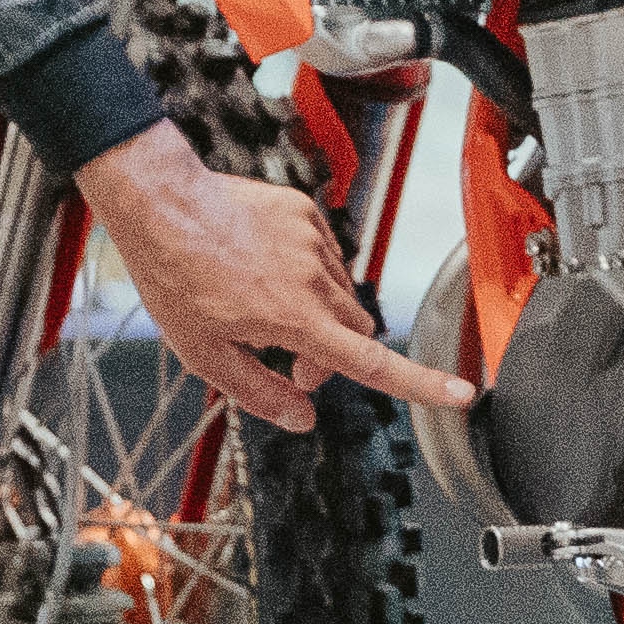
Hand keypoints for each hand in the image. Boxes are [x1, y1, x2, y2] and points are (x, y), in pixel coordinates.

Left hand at [74, 121, 469, 435]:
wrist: (162, 204)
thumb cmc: (175, 278)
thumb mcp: (205, 354)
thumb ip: (259, 392)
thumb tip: (303, 419)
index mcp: (294, 318)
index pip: (369, 362)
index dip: (420, 384)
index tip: (462, 394)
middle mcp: (313, 278)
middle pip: (356, 332)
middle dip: (332, 355)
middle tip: (288, 362)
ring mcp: (312, 240)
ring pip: (340, 294)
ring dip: (318, 312)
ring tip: (261, 304)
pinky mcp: (305, 212)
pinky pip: (324, 254)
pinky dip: (306, 272)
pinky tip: (263, 266)